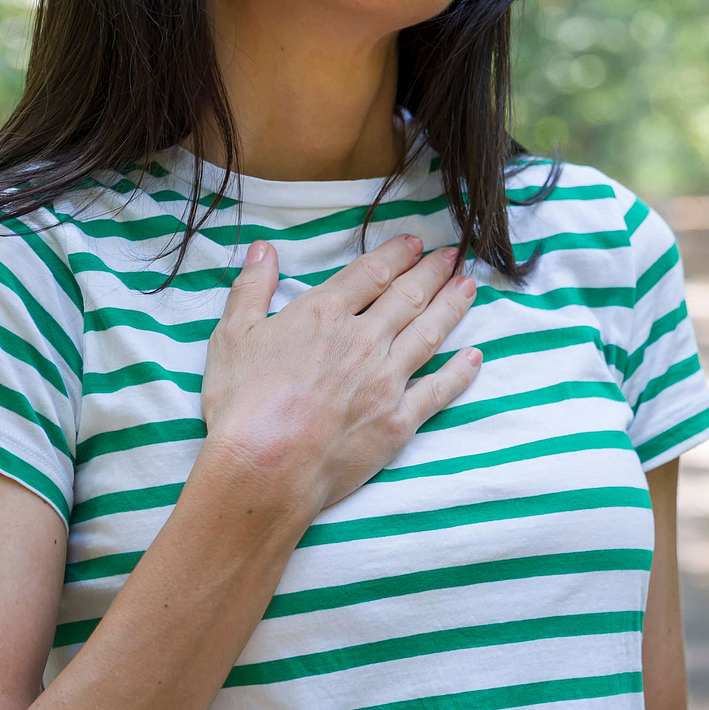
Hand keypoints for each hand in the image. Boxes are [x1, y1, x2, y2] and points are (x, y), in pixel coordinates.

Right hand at [197, 233, 481, 521]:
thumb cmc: (242, 403)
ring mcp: (387, 380)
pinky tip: (475, 357)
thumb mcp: (233, 335)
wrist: (265, 467)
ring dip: (452, 307)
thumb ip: (252, 288)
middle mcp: (364, 340)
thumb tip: (263, 250)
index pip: (371, 273)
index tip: (415, 243)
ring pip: (430, 333)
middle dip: (433, 272)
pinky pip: (439, 390)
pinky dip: (461, 372)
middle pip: (409, 296)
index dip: (396, 254)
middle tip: (453, 255)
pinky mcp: (399, 420)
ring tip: (469, 287)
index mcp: (325, 314)